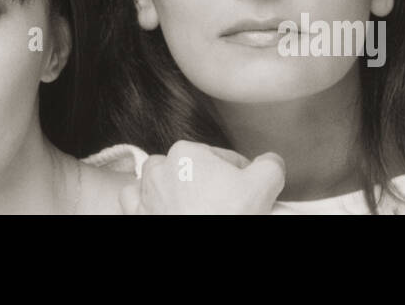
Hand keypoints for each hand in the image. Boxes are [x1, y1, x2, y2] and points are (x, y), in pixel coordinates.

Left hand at [119, 140, 285, 213]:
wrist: (205, 251)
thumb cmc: (228, 216)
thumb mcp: (265, 183)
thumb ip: (270, 163)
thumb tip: (270, 161)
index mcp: (187, 152)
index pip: (221, 156)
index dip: (238, 173)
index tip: (245, 189)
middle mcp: (160, 168)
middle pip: (188, 166)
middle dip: (205, 179)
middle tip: (223, 200)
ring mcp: (145, 193)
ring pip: (156, 179)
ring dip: (171, 187)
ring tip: (192, 205)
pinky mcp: (136, 215)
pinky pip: (134, 200)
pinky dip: (146, 202)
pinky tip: (162, 209)